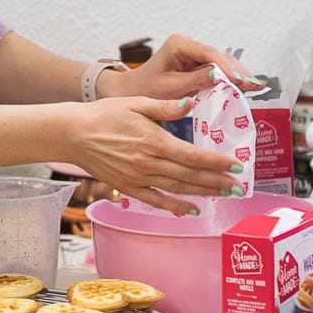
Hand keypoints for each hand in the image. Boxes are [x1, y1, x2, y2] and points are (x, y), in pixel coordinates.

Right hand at [70, 95, 245, 214]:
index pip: (193, 155)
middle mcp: (148, 163)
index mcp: (153, 140)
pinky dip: (174, 207)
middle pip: (190, 175)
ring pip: (177, 188)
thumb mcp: (136, 103)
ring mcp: (138, 178)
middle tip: (239, 186)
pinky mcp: (128, 187)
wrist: (73, 133)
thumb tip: (190, 103)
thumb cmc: (104, 114)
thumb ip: (165, 106)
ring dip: (203, 193)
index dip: (217, 163)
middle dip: (217, 181)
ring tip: (223, 195)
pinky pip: (156, 200)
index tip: (236, 166)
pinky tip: (191, 209)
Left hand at [96, 33, 262, 101]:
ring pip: (221, 62)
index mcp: (179, 45)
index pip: (209, 53)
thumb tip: (221, 76)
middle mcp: (188, 45)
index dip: (226, 67)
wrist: (133, 91)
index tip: (239, 81)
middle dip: (237, 71)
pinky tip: (244, 86)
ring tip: (255, 86)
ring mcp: (193, 53)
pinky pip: (216, 69)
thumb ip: (195, 81)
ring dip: (237, 75)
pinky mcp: (196, 64)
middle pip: (219, 56)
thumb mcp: (171, 88)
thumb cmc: (146, 89)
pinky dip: (229, 78)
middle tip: (255, 85)